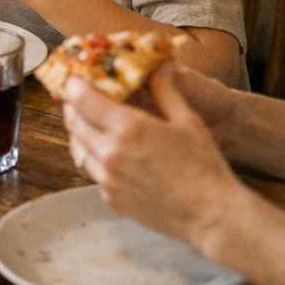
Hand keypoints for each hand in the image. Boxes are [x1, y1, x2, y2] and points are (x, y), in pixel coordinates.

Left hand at [62, 66, 242, 246]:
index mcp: (128, 129)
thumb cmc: (204, 166)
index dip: (74, 85)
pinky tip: (111, 154)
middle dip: (73, 107)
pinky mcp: (112, 199)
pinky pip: (92, 172)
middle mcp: (111, 154)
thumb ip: (165, 92)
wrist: (211, 215)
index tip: (75, 79)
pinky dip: (95, 159)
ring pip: (77, 149)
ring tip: (93, 124)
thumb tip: (157, 69)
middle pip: (73, 122)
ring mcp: (108, 180)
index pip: (82, 99)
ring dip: (80, 133)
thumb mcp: (188, 120)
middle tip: (81, 98)